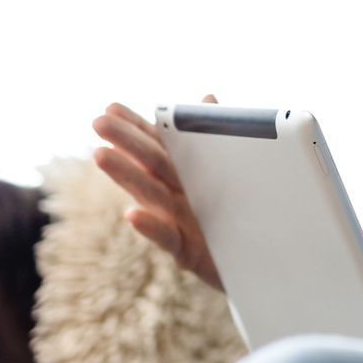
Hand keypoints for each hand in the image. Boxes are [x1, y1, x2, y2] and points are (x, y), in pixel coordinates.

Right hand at [91, 97, 222, 289]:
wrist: (263, 264)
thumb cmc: (239, 216)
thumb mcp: (231, 175)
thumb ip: (216, 139)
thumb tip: (207, 98)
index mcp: (186, 175)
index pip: (158, 145)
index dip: (136, 127)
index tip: (112, 107)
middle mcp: (177, 196)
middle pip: (150, 164)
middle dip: (125, 142)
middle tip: (98, 122)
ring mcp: (179, 223)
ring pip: (152, 196)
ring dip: (126, 176)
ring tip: (101, 156)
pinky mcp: (187, 252)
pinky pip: (167, 238)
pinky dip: (150, 227)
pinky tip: (131, 214)